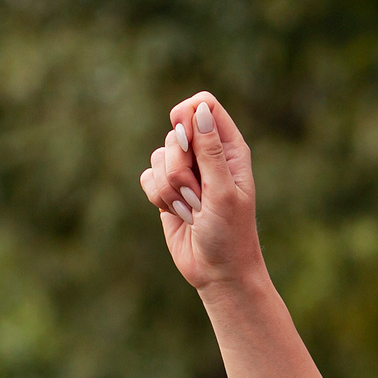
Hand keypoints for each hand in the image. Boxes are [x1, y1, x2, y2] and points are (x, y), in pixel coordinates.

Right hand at [139, 91, 264, 294]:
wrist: (218, 271)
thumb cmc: (230, 233)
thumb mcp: (223, 190)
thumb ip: (210, 150)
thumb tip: (199, 109)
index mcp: (230, 149)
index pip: (205, 106)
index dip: (188, 114)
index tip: (182, 135)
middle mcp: (207, 156)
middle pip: (176, 133)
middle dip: (179, 167)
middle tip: (197, 196)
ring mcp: (186, 173)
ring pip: (158, 157)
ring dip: (169, 188)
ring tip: (191, 210)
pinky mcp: (167, 190)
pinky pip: (147, 177)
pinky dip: (158, 197)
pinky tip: (177, 214)